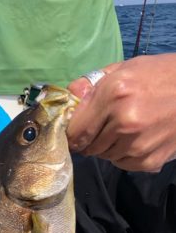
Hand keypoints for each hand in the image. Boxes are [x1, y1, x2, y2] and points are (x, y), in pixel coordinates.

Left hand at [67, 54, 175, 171]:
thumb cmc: (162, 76)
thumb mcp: (126, 68)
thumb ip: (93, 84)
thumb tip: (70, 96)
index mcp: (114, 94)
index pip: (75, 130)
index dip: (72, 132)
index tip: (77, 129)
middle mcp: (124, 122)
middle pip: (87, 147)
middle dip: (91, 138)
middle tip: (106, 125)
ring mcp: (137, 145)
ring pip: (104, 156)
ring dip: (108, 146)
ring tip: (126, 129)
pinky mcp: (148, 161)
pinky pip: (122, 164)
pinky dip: (124, 155)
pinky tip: (139, 138)